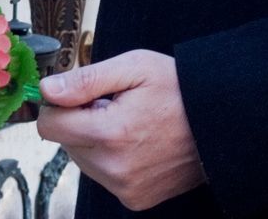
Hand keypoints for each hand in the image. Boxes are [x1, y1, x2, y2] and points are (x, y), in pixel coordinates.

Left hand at [37, 50, 204, 211]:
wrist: (221, 125)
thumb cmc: (179, 89)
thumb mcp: (133, 67)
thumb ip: (85, 80)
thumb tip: (47, 91)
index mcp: (111, 133)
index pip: (49, 125)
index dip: (58, 104)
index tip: (80, 93)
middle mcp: (115, 167)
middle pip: (64, 142)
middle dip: (80, 120)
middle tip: (113, 106)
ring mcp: (125, 187)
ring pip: (82, 159)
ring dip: (94, 140)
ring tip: (128, 123)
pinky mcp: (135, 199)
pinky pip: (102, 175)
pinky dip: (110, 158)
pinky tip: (136, 143)